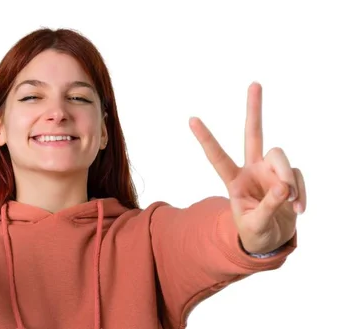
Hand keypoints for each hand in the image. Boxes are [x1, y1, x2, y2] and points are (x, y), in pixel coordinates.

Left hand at [189, 82, 305, 253]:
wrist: (272, 240)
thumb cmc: (255, 232)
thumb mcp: (255, 225)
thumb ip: (267, 207)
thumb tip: (284, 188)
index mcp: (234, 180)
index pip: (217, 157)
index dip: (205, 139)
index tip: (191, 119)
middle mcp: (252, 169)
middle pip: (253, 134)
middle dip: (254, 110)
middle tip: (254, 83)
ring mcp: (271, 171)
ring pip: (279, 156)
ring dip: (286, 178)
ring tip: (288, 202)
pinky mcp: (289, 176)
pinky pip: (297, 176)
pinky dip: (300, 193)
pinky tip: (298, 209)